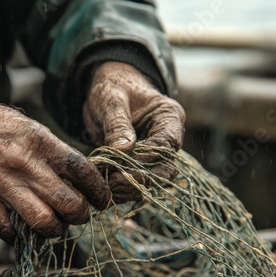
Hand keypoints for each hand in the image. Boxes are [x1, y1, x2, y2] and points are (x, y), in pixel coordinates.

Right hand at [0, 94, 109, 243]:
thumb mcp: (27, 126)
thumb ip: (50, 150)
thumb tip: (74, 176)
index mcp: (40, 141)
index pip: (82, 170)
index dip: (98, 189)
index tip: (101, 199)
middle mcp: (25, 163)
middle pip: (68, 202)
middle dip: (80, 215)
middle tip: (78, 215)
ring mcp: (2, 183)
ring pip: (43, 221)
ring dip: (54, 229)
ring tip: (54, 226)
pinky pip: (6, 229)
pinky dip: (17, 235)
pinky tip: (20, 229)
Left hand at [83, 62, 184, 202]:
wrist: (107, 89)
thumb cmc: (112, 87)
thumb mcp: (111, 100)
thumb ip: (117, 125)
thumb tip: (123, 151)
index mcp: (169, 116)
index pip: (166, 147)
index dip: (145, 162)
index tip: (119, 170)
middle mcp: (168, 137)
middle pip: (165, 169)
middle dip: (139, 180)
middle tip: (112, 184)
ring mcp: (157, 152)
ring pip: (153, 180)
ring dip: (131, 188)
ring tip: (107, 188)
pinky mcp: (143, 163)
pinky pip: (139, 181)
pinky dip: (124, 188)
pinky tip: (107, 188)